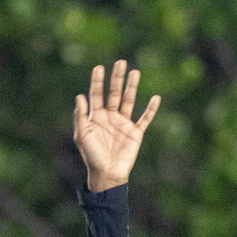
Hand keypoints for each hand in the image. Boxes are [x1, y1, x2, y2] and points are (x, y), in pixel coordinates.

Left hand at [73, 60, 160, 192]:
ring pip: (129, 100)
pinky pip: (145, 119)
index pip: (97, 95)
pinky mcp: (136, 133)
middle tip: (120, 62)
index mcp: (96, 117)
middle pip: (114, 93)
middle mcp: (110, 117)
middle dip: (117, 78)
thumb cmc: (92, 156)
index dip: (97, 81)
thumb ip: (81, 116)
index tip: (99, 67)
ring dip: (132, 87)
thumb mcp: (82, 135)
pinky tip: (156, 97)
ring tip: (135, 72)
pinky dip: (151, 109)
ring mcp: (124, 124)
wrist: (107, 174)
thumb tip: (80, 96)